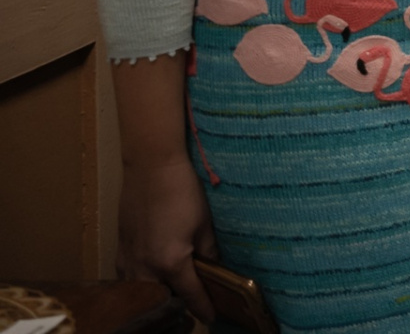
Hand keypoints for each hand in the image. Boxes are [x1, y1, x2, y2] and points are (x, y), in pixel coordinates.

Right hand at [118, 155, 216, 317]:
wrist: (151, 165)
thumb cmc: (183, 190)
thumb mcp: (204, 222)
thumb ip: (209, 250)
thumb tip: (215, 267)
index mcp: (171, 261)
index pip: (190, 294)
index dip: (203, 308)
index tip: (211, 318)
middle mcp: (145, 266)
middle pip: (161, 297)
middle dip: (177, 303)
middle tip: (193, 303)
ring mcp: (128, 257)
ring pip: (141, 290)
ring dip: (156, 293)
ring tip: (172, 290)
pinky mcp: (119, 247)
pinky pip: (127, 276)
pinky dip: (138, 282)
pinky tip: (149, 276)